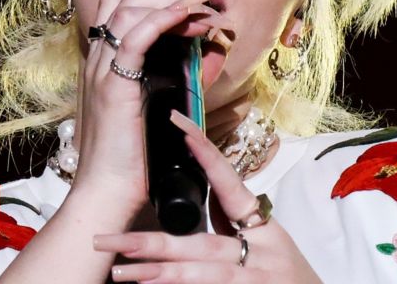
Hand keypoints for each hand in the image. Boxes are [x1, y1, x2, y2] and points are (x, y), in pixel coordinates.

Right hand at [71, 0, 232, 214]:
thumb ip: (171, 71)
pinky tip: (189, 13)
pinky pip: (135, 36)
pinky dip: (163, 17)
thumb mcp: (155, 102)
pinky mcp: (114, 84)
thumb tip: (202, 47)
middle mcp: (98, 54)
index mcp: (105, 56)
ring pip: (129, 7)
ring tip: (205, 2)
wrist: (108, 194)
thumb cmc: (131, 156)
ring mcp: (101, 67)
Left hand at [92, 111, 322, 283]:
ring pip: (205, 275)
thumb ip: (229, 223)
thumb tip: (191, 195)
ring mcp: (258, 281)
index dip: (205, 155)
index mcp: (264, 227)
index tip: (179, 128)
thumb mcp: (267, 244)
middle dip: (153, 243)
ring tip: (121, 272)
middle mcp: (263, 252)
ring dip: (159, 273)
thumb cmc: (287, 276)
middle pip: (202, 244)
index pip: (230, 184)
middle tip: (108, 239)